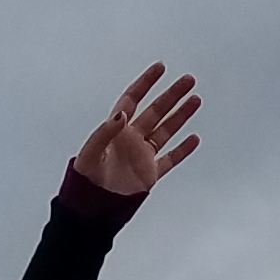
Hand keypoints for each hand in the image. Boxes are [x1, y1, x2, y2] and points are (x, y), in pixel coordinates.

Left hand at [71, 64, 202, 196]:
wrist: (90, 211)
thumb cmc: (84, 183)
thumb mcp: (90, 154)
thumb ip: (104, 133)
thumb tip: (122, 115)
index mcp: (115, 131)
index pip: (132, 100)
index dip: (145, 83)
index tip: (159, 68)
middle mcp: (131, 140)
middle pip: (155, 111)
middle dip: (171, 95)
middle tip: (188, 80)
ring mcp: (142, 156)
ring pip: (166, 131)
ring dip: (181, 115)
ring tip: (195, 99)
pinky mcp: (150, 174)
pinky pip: (170, 159)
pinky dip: (183, 149)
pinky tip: (194, 138)